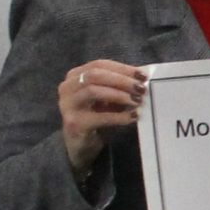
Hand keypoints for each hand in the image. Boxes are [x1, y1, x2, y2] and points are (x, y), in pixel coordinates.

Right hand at [58, 59, 146, 175]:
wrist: (81, 144)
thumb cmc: (97, 117)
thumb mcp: (108, 99)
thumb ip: (119, 87)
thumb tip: (142, 79)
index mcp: (75, 76)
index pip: (99, 64)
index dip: (122, 68)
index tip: (142, 75)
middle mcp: (67, 87)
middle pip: (95, 75)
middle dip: (121, 80)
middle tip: (141, 88)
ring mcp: (67, 105)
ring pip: (93, 91)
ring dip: (119, 95)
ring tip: (137, 101)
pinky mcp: (74, 123)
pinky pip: (99, 116)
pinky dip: (119, 116)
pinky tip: (133, 117)